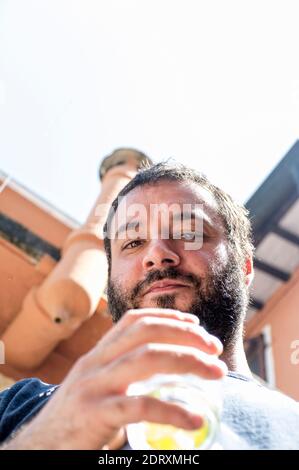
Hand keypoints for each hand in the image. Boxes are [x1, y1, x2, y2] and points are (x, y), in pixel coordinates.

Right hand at [6, 308, 226, 448]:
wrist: (37, 447)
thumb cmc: (74, 418)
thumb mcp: (95, 385)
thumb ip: (123, 376)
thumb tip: (167, 377)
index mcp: (97, 354)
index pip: (134, 320)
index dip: (167, 316)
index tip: (195, 324)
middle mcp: (95, 362)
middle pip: (146, 332)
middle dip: (186, 334)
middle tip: (215, 347)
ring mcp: (93, 385)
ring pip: (147, 359)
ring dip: (188, 360)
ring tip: (217, 372)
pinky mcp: (93, 414)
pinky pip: (139, 406)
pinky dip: (172, 411)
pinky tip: (194, 420)